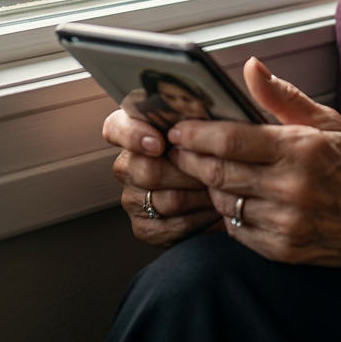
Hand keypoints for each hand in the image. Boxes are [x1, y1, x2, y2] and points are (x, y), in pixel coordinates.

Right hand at [103, 108, 220, 245]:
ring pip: (167, 199)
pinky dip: (200, 217)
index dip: (134, 135)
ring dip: (201, 194)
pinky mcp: (144, 227)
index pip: (116, 128)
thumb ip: (194, 117)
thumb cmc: (209, 148)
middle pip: (149, 170)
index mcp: (134, 132)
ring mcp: (132, 198)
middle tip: (216, 166)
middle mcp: (127, 165)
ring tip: (223, 186)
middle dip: (189, 171)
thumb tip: (202, 114)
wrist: (219, 190)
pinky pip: (173, 225)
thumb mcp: (202, 125)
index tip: (159, 143)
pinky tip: (215, 207)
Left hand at [168, 59, 340, 277]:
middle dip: (190, 159)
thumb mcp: (327, 121)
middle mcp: (291, 187)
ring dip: (210, 186)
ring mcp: (285, 223)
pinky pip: (236, 230)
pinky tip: (238, 198)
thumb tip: (252, 67)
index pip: (231, 140)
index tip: (180, 128)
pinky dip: (230, 213)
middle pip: (218, 172)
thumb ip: (283, 96)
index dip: (197, 134)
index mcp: (301, 149)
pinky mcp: (282, 250)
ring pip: (223, 202)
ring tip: (210, 172)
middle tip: (180, 150)